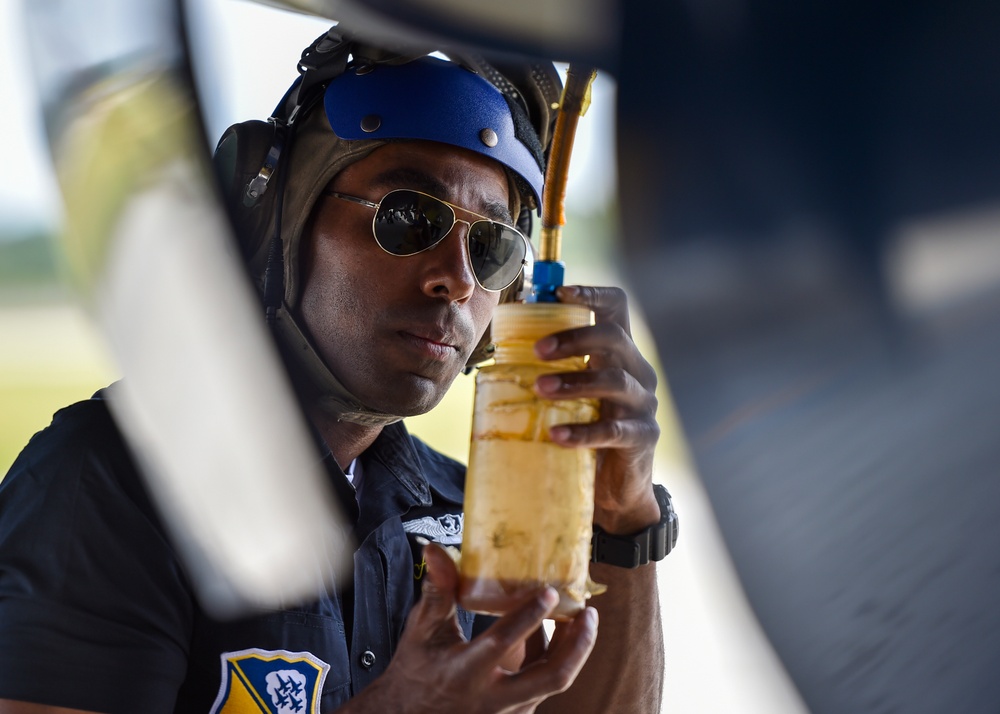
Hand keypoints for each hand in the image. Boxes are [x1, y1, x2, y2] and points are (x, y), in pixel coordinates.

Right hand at [355, 543, 597, 713]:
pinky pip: (544, 683)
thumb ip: (437, 592)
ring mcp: (509, 710)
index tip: (549, 592)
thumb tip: (436, 551)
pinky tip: (557, 631)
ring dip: (573, 649)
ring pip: (554, 681)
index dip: (529, 616)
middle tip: (588, 613)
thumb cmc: (416, 674)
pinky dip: (555, 656)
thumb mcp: (422, 633)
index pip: (503, 642)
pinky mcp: (518, 711)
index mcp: (466, 673)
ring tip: (583, 617)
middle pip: (552, 677)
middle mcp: (493, 697)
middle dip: (578, 645)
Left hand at [533, 286, 660, 534]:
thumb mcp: (571, 397)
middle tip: (538, 350)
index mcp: (618, 353)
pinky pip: (613, 430)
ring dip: (574, 382)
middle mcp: (637, 371)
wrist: (615, 491)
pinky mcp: (642, 437)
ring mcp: (643, 404)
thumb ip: (549, 374)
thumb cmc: (585, 432)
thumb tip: (494, 358)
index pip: (616, 308)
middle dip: (574, 339)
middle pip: (614, 338)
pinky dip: (583, 431)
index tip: (560, 291)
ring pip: (614, 380)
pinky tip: (556, 435)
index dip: (592, 293)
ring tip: (540, 389)